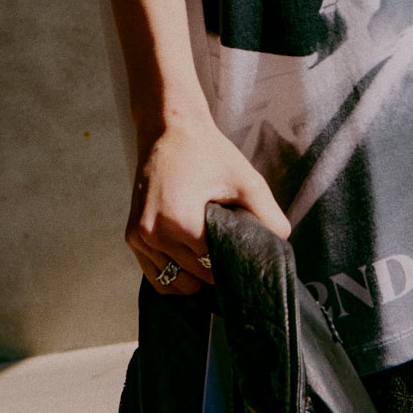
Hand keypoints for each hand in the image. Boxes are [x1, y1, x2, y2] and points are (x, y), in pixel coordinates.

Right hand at [127, 110, 291, 292]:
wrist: (169, 129)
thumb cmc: (208, 153)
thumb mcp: (246, 181)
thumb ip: (268, 215)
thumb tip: (280, 245)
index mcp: (180, 222)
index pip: (213, 266)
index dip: (232, 262)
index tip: (241, 252)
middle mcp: (154, 235)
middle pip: (195, 277)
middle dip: (214, 270)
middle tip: (227, 250)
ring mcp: (139, 238)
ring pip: (173, 283)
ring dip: (193, 276)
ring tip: (209, 256)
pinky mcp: (132, 237)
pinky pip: (155, 275)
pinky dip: (173, 274)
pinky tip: (190, 259)